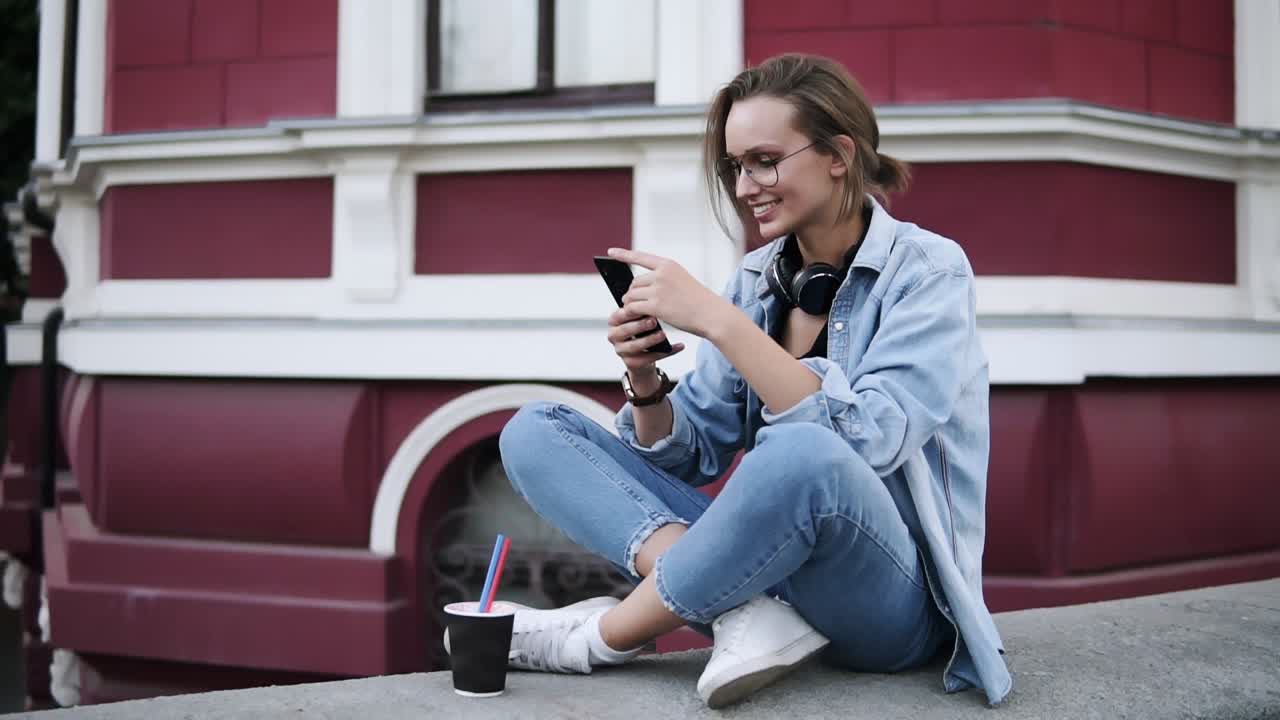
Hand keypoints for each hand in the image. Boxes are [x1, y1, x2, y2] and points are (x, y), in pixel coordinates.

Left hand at [606, 248, 728, 338]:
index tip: (610, 252)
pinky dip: (632, 314)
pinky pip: (634, 308)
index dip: (624, 255)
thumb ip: (661, 281)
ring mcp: (658, 289)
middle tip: (636, 305)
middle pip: (634, 283)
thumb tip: (636, 290)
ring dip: (631, 305)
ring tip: (638, 313)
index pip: (641, 257)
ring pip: (632, 296)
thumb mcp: (682, 281)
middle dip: (632, 294)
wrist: (711, 314)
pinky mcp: (656, 305)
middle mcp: (661, 274)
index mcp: (668, 265)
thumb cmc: (698, 301)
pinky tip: (638, 319)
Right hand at [607, 303, 685, 372]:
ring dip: (649, 340)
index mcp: (614, 321)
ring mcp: (620, 350)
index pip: (620, 315)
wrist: (642, 353)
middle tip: (654, 321)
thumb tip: (650, 297)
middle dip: (640, 325)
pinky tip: (677, 347)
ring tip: (663, 335)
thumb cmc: (641, 330)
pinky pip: (647, 358)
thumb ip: (640, 309)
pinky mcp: (630, 363)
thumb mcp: (638, 317)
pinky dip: (663, 353)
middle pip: (625, 330)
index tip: (646, 306)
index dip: (632, 312)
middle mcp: (613, 335)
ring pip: (634, 346)